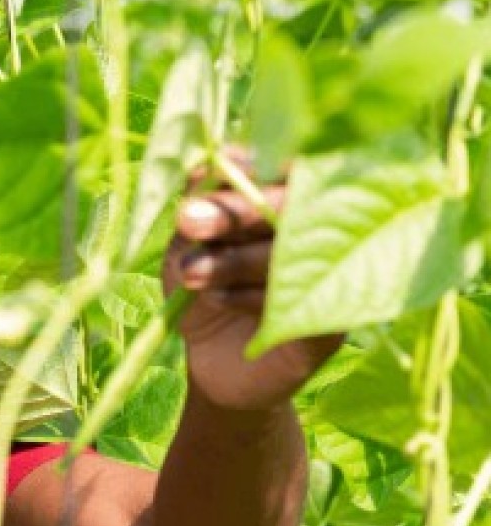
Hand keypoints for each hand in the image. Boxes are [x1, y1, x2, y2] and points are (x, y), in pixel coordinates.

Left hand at [163, 171, 342, 411]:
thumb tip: (201, 166)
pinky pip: (303, 300)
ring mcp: (339, 276)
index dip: (246, 167)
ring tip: (188, 274)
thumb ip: (198, 204)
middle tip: (187, 222)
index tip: (206, 177)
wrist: (211, 361)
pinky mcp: (333, 324)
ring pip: (295, 249)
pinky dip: (252, 297)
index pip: (282, 164)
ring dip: (233, 258)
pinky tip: (218, 299)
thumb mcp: (188, 242)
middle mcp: (325, 230)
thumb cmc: (201, 287)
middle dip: (235, 210)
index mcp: (287, 197)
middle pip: (295, 203)